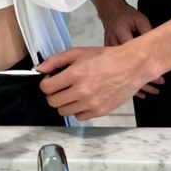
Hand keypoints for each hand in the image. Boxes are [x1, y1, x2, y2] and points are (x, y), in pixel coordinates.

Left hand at [36, 45, 152, 120]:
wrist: (131, 66)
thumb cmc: (106, 58)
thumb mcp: (79, 52)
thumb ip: (56, 60)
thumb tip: (39, 69)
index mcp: (75, 74)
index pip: (46, 88)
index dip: (46, 84)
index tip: (51, 80)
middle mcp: (81, 91)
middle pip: (53, 102)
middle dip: (53, 94)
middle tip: (61, 87)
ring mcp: (91, 103)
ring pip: (64, 112)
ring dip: (65, 103)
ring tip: (73, 93)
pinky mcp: (99, 111)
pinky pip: (79, 117)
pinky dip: (79, 110)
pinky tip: (84, 99)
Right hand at [99, 1, 164, 98]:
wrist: (110, 12)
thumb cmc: (126, 15)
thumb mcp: (140, 20)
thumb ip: (148, 32)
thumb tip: (157, 47)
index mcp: (121, 36)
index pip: (134, 57)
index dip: (146, 69)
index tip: (157, 78)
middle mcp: (113, 47)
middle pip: (127, 69)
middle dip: (143, 81)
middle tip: (156, 89)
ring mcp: (109, 54)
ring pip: (122, 74)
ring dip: (136, 84)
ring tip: (150, 92)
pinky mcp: (108, 58)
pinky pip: (118, 73)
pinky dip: (128, 82)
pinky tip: (136, 90)